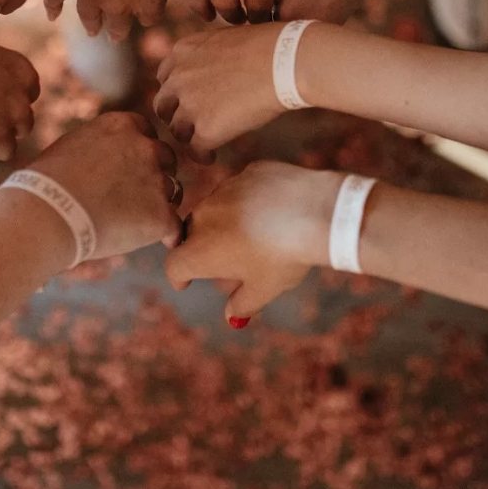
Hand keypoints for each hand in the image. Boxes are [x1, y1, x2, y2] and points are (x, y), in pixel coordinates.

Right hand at [28, 112, 183, 257]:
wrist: (46, 216)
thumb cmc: (46, 184)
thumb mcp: (74, 146)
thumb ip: (102, 146)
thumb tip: (109, 158)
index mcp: (122, 125)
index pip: (148, 132)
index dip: (141, 152)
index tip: (128, 168)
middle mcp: (145, 147)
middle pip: (166, 159)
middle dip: (155, 175)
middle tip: (133, 196)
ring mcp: (156, 180)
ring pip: (171, 192)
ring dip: (157, 204)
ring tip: (129, 221)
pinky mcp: (161, 214)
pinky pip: (174, 226)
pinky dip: (168, 235)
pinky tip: (159, 242)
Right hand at [44, 0, 169, 41]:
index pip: (149, 18)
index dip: (146, 12)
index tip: (144, 10)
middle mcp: (119, 3)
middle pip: (119, 26)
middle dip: (118, 30)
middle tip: (115, 35)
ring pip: (89, 17)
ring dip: (91, 24)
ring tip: (92, 30)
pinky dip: (53, 6)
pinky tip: (53, 15)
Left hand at [155, 23, 288, 154]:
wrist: (285, 61)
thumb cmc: (270, 46)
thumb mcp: (227, 38)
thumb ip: (210, 54)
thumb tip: (218, 69)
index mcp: (183, 51)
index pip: (165, 77)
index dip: (176, 91)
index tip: (188, 99)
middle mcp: (178, 77)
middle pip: (163, 104)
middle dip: (175, 114)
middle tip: (191, 123)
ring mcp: (189, 104)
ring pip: (177, 129)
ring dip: (188, 136)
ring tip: (203, 142)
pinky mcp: (206, 128)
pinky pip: (195, 149)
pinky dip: (202, 155)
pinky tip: (211, 156)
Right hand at [165, 161, 342, 323]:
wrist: (312, 211)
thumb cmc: (283, 257)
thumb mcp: (263, 289)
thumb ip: (241, 304)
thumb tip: (231, 316)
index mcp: (201, 250)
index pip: (175, 265)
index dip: (178, 276)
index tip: (185, 283)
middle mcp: (204, 216)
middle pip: (192, 233)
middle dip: (202, 247)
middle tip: (224, 260)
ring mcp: (225, 189)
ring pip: (215, 207)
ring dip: (224, 221)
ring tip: (253, 233)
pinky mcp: (247, 172)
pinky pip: (239, 189)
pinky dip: (247, 200)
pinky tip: (270, 210)